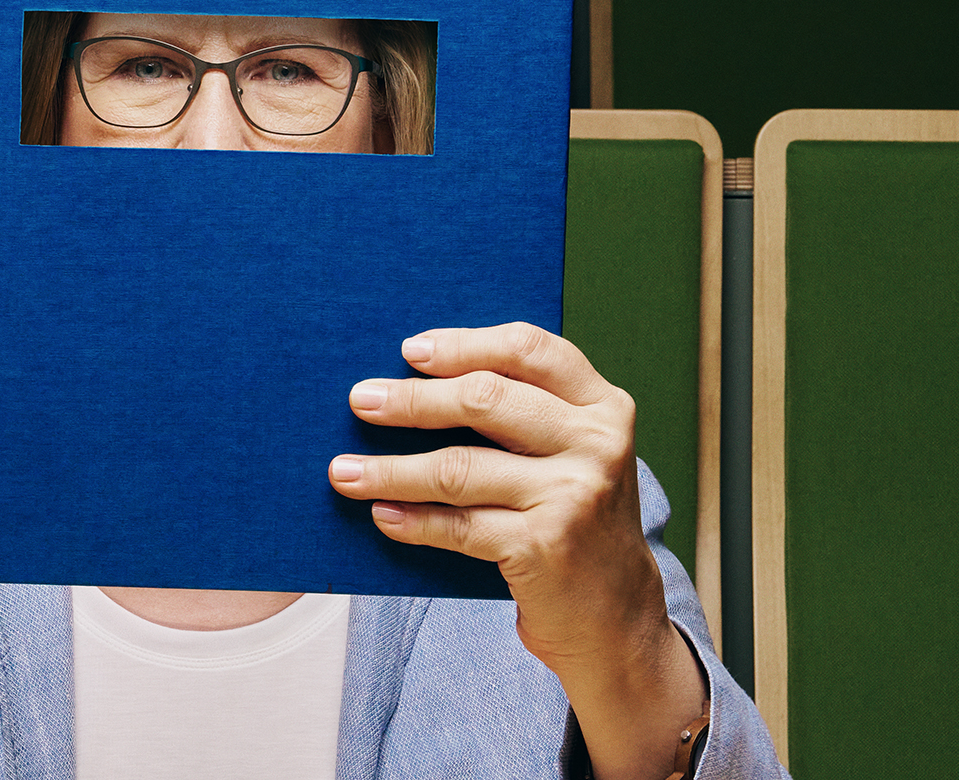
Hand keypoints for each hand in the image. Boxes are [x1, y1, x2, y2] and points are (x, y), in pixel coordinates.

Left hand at [326, 323, 705, 779]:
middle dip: (413, 400)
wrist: (614, 614)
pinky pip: (459, 526)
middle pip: (484, 401)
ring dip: (391, 470)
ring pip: (459, 468)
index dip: (464, 345)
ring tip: (344, 472)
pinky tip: (382, 515)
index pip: (529, 350)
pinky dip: (413, 520)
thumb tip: (409, 381)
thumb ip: (520, 413)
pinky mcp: (546, 546)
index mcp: (601, 405)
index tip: (409, 350)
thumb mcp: (567, 454)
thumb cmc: (569, 516)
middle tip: (360, 402)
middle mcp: (595, 444)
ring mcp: (574, 496)